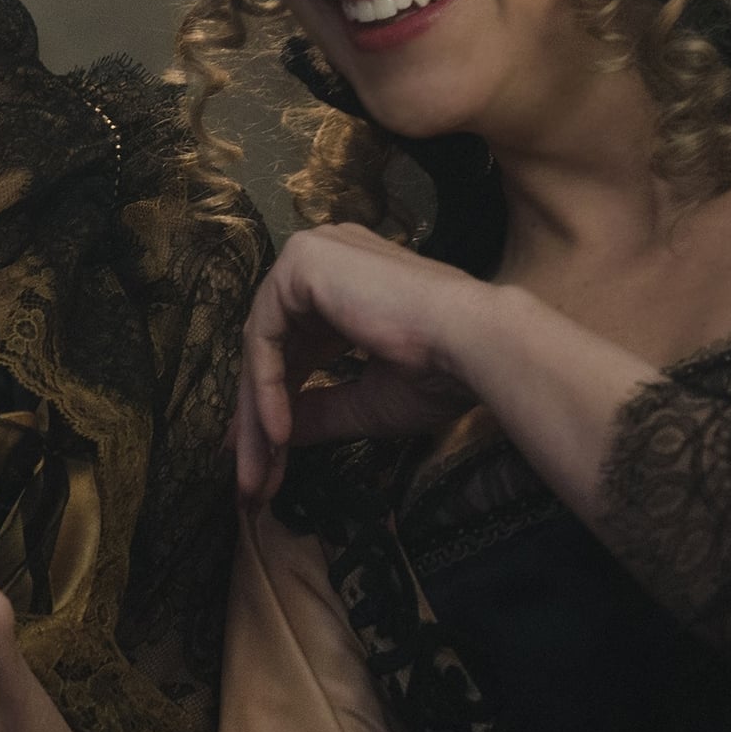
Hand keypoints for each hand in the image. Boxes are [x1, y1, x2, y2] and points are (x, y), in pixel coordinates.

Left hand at [237, 224, 501, 500]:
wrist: (474, 345)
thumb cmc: (439, 371)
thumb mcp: (367, 399)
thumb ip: (321, 409)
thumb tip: (278, 436)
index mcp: (347, 281)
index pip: (297, 343)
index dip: (280, 401)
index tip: (270, 456)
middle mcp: (326, 258)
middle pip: (275, 347)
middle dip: (262, 417)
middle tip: (256, 477)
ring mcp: (312, 254)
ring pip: (265, 346)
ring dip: (258, 414)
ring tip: (261, 472)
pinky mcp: (303, 262)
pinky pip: (266, 336)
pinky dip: (267, 388)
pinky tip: (277, 435)